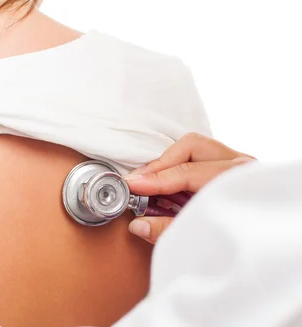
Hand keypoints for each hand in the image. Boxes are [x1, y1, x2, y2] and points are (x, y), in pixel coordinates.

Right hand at [124, 133, 254, 243]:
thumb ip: (168, 231)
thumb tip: (137, 224)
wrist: (268, 251)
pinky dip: (180, 167)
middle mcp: (242, 166)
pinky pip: (201, 157)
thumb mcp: (203, 242)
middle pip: (191, 147)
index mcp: (238, 181)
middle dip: (161, 164)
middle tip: (139, 183)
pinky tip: (168, 186)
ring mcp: (239, 165)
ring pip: (195, 147)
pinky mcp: (233, 169)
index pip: (188, 171)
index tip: (131, 185)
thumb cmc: (241, 243)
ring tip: (151, 185)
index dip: (155, 179)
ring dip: (169, 164)